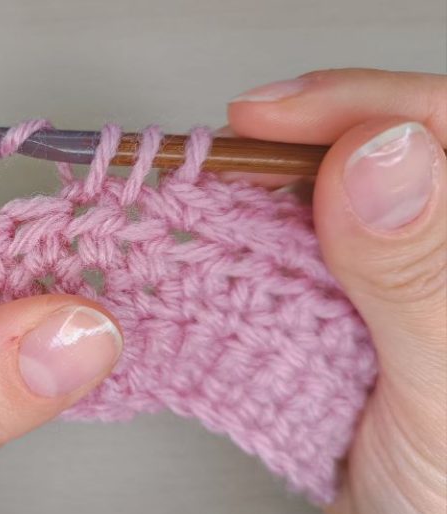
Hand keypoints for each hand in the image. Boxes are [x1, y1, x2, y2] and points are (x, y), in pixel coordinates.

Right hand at [228, 69, 446, 513]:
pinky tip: (205, 255)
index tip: (262, 119)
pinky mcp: (332, 310)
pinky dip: (234, 254)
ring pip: (304, 206)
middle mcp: (424, 244)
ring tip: (188, 205)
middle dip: (273, 150)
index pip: (428, 124)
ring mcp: (376, 275)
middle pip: (350, 153)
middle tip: (204, 163)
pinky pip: (279, 261)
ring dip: (243, 202)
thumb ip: (417, 272)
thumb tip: (375, 155)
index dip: (344, 106)